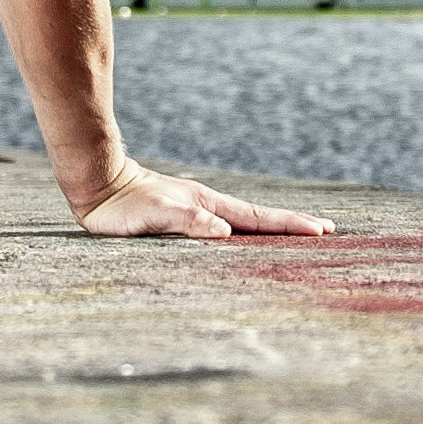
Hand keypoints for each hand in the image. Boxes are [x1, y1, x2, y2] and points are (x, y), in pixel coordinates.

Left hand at [75, 163, 333, 240]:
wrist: (97, 184)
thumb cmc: (122, 204)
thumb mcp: (155, 214)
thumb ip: (188, 221)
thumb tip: (224, 231)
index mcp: (208, 206)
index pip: (258, 218)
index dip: (289, 226)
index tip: (322, 231)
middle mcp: (207, 206)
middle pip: (258, 218)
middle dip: (291, 225)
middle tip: (325, 231)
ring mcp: (196, 210)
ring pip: (243, 221)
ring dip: (270, 229)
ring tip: (294, 236)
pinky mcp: (182, 217)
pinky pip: (223, 227)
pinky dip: (244, 233)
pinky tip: (242, 239)